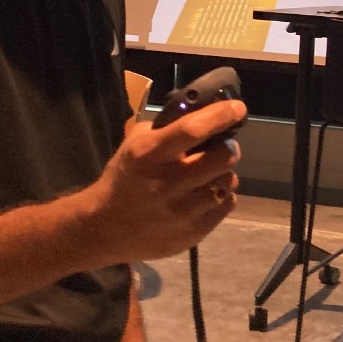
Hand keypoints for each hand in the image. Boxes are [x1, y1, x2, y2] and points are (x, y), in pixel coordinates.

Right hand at [85, 98, 246, 264]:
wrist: (105, 228)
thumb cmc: (125, 178)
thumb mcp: (136, 144)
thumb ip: (167, 128)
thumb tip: (203, 113)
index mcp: (152, 154)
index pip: (194, 129)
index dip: (221, 115)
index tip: (237, 108)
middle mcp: (169, 183)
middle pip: (223, 157)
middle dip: (228, 148)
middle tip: (222, 148)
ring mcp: (183, 211)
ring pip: (229, 181)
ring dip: (223, 174)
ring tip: (210, 175)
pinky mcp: (193, 232)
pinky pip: (227, 204)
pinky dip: (222, 196)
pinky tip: (207, 195)